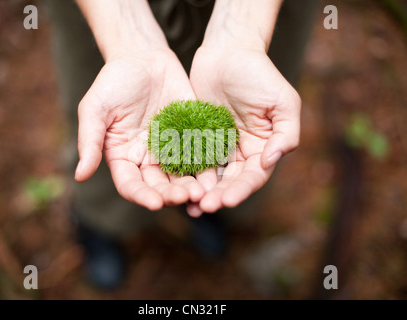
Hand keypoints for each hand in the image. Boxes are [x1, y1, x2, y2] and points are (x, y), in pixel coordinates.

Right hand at [75, 49, 204, 210]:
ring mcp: (171, 148)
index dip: (142, 196)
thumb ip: (89, 141)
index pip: (131, 185)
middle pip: (159, 185)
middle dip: (171, 194)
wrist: (143, 57)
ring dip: (191, 185)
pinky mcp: (191, 135)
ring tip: (202, 191)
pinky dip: (207, 165)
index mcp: (123, 157)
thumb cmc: (114, 81)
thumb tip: (80, 176)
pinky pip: (199, 154)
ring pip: (182, 175)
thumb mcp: (95, 108)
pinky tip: (215, 172)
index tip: (155, 203)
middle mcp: (147, 158)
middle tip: (185, 196)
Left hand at [188, 45, 300, 213]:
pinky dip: (186, 173)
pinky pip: (191, 159)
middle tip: (204, 207)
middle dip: (219, 196)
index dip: (241, 189)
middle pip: (230, 181)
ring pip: (210, 176)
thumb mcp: (283, 102)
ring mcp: (218, 146)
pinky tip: (176, 185)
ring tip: (190, 206)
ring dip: (201, 192)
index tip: (226, 200)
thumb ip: (286, 133)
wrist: (227, 52)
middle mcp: (241, 151)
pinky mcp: (197, 137)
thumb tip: (271, 161)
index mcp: (263, 147)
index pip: (254, 176)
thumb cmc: (259, 73)